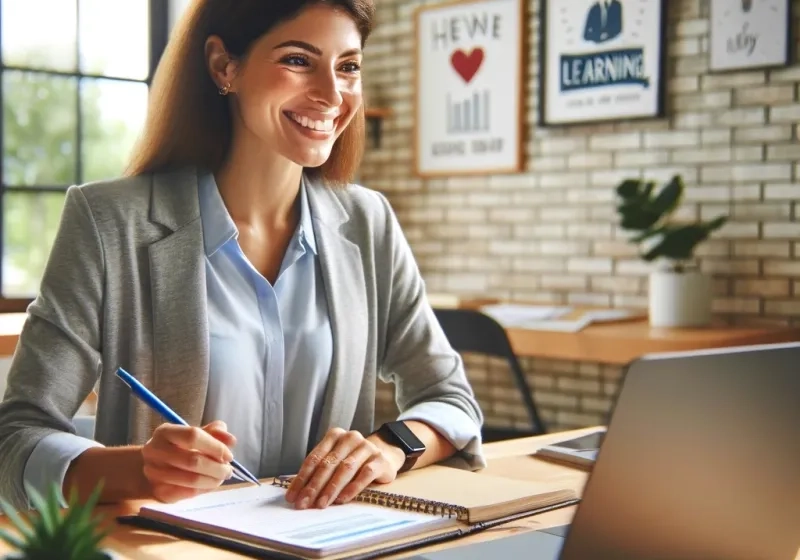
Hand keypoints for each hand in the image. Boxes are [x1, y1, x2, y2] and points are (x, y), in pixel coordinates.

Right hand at [141, 420, 236, 502]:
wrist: (153, 467)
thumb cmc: (179, 447)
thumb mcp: (196, 434)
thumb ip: (215, 433)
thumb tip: (231, 440)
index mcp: (165, 432)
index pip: (193, 436)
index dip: (215, 447)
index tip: (229, 455)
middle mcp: (155, 451)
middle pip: (193, 461)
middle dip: (217, 467)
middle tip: (228, 470)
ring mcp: (154, 473)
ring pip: (191, 480)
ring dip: (213, 480)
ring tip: (221, 477)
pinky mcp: (158, 491)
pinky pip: (187, 493)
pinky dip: (204, 489)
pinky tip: (209, 484)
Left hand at [284, 427, 404, 509]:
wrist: (385, 457)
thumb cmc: (353, 461)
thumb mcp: (335, 461)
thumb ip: (319, 472)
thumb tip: (297, 494)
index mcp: (335, 435)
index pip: (315, 458)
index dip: (302, 478)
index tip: (292, 497)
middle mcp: (350, 438)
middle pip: (328, 463)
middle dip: (313, 486)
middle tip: (303, 504)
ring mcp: (367, 447)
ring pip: (345, 468)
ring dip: (331, 489)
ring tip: (321, 504)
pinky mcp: (380, 460)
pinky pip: (365, 474)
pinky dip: (352, 487)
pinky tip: (342, 499)